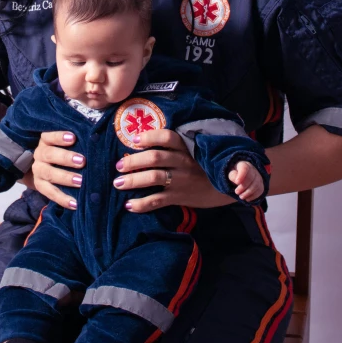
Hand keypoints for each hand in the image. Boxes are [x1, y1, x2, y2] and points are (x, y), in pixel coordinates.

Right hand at [31, 130, 84, 208]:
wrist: (44, 167)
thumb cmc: (63, 151)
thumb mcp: (65, 144)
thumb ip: (77, 141)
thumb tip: (96, 140)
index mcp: (46, 141)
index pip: (50, 136)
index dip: (60, 137)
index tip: (73, 138)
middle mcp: (40, 155)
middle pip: (50, 155)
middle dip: (66, 158)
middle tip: (82, 161)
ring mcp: (38, 171)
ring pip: (49, 174)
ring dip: (66, 178)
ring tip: (80, 181)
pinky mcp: (39, 186)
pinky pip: (50, 193)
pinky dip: (62, 199)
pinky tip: (74, 203)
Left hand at [112, 129, 232, 212]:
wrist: (223, 188)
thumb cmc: (202, 167)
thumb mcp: (193, 152)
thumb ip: (174, 148)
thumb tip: (143, 143)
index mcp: (186, 148)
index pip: (167, 137)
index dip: (149, 137)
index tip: (133, 140)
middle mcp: (183, 162)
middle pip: (155, 157)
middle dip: (133, 161)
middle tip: (118, 165)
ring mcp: (181, 180)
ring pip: (153, 178)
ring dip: (133, 180)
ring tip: (118, 183)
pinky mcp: (179, 197)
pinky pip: (157, 200)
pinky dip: (142, 204)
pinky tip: (129, 205)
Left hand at [228, 161, 263, 201]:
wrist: (242, 175)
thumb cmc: (236, 174)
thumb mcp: (231, 173)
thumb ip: (233, 176)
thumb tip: (237, 181)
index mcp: (244, 165)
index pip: (245, 168)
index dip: (241, 175)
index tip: (237, 182)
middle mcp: (253, 170)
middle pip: (251, 178)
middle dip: (244, 186)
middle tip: (236, 192)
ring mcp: (258, 177)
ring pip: (256, 185)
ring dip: (248, 193)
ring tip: (241, 197)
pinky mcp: (261, 184)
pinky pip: (260, 190)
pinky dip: (254, 196)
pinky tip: (247, 199)